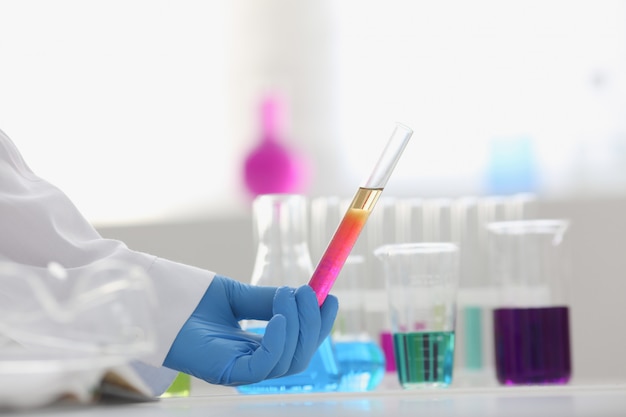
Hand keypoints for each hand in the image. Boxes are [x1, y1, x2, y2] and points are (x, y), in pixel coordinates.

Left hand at [162, 275, 337, 385]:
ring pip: (288, 362)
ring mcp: (239, 370)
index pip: (298, 345)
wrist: (158, 299)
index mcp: (255, 347)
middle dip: (313, 326)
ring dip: (298, 327)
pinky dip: (279, 341)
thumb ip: (269, 301)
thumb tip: (303, 295)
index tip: (330, 298)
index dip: (317, 325)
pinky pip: (264, 365)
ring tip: (289, 296)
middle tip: (313, 295)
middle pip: (299, 358)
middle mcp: (250, 363)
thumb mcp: (239, 296)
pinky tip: (279, 317)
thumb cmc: (192, 300)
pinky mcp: (226, 372)